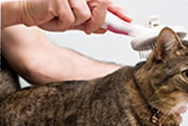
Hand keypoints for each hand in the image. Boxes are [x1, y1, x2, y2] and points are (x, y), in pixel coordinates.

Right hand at [16, 0, 131, 32]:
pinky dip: (62, 23)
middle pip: (101, 7)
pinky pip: (71, 18)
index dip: (118, 11)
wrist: (25, 9)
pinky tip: (52, 16)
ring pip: (86, 15)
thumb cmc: (48, 12)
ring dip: (74, 23)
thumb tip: (105, 28)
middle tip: (85, 27)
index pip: (106, 2)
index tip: (128, 20)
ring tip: (60, 17)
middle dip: (96, 22)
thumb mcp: (73, 20)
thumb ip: (90, 23)